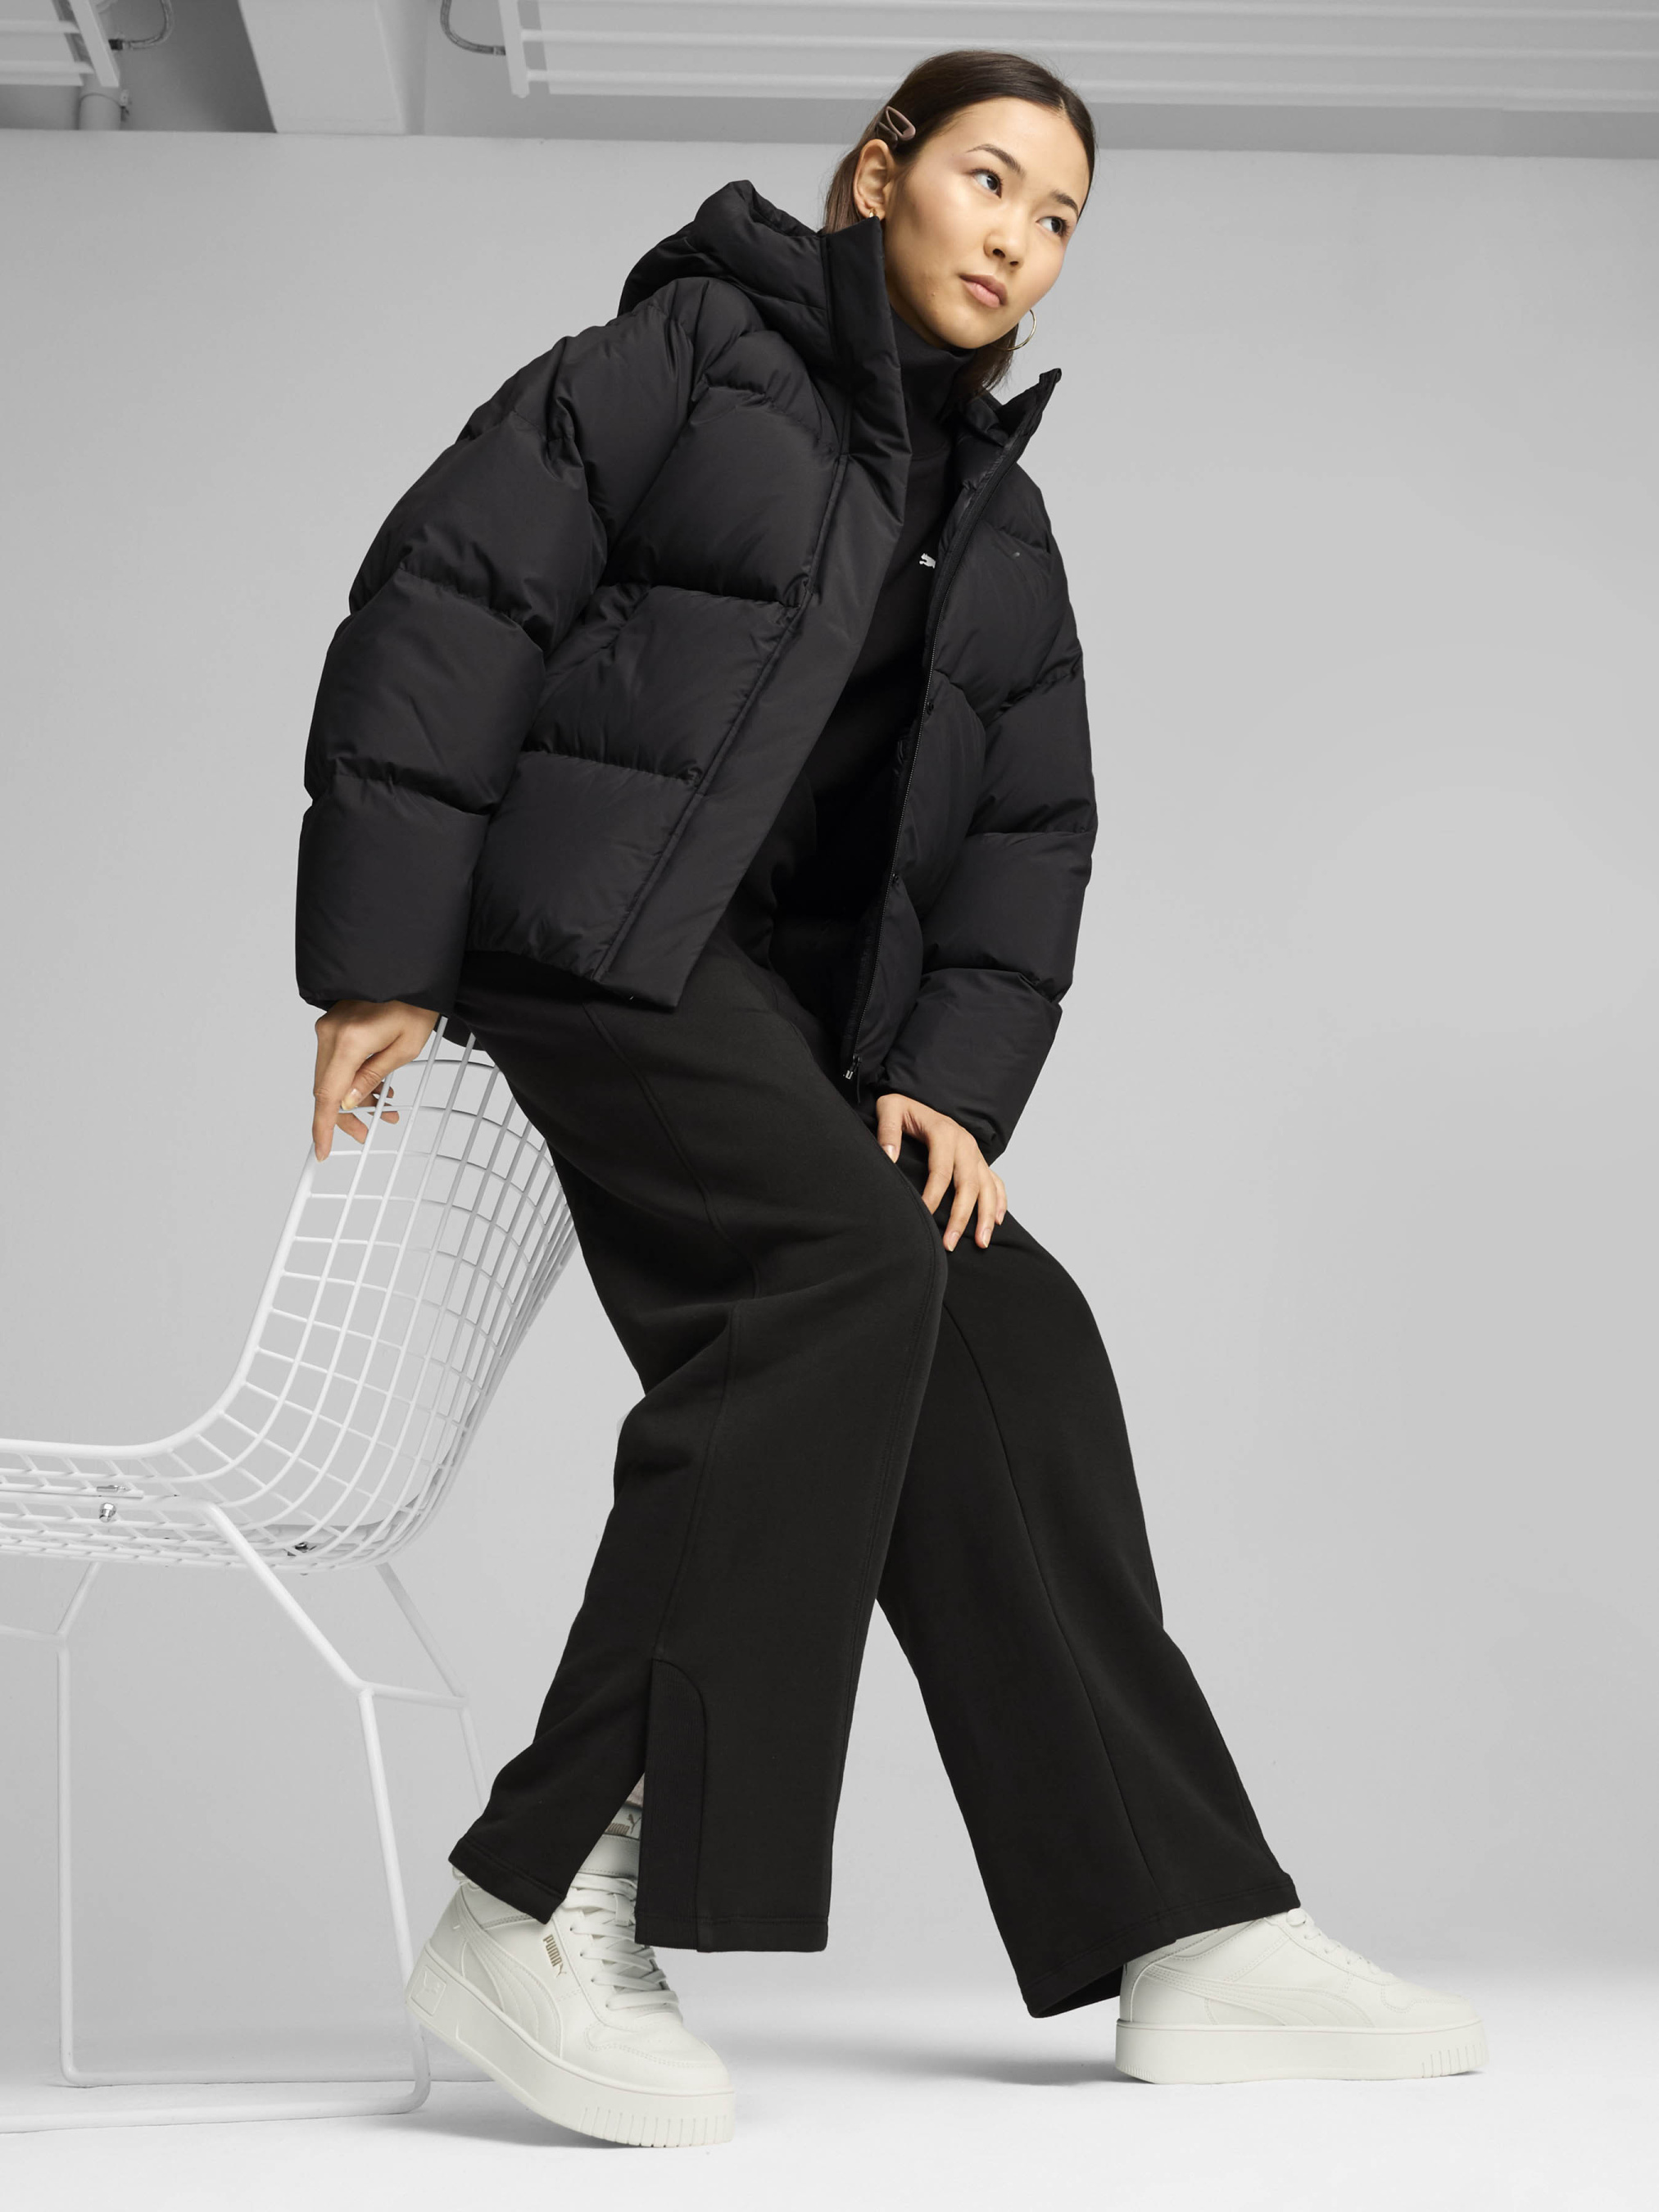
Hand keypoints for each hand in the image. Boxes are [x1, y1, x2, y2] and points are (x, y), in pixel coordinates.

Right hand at [311, 999, 439, 1161]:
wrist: (409, 973)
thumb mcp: (405, 1049)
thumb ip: (372, 1078)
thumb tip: (348, 1102)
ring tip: (385, 1108)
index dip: (323, 1127)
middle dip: (346, 1116)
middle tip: (367, 1132)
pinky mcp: (333, 1025)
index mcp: (349, 1041)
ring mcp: (328, 1027)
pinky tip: (377, 1088)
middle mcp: (331, 1033)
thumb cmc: (415, 1006)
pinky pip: (336, 1062)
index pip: (327, 1094)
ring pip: (331, 1078)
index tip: (323, 1150)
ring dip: (353, 1097)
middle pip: (326, 1089)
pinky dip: (352, 1078)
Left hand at [874, 1092, 1006, 1250]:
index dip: (933, 1196)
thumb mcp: (889, 1109)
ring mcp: (975, 1152)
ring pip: (987, 1187)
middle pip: (968, 1184)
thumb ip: (887, 1132)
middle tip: (949, 1243)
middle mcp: (965, 1143)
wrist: (917, 1097)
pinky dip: (1000, 1201)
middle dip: (961, 1216)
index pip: (941, 1171)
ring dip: (986, 1216)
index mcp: (944, 1132)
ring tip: (981, 1242)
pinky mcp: (978, 1159)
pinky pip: (996, 1181)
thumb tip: (889, 1157)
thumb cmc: (903, 1108)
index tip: (923, 1217)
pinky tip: (998, 1221)